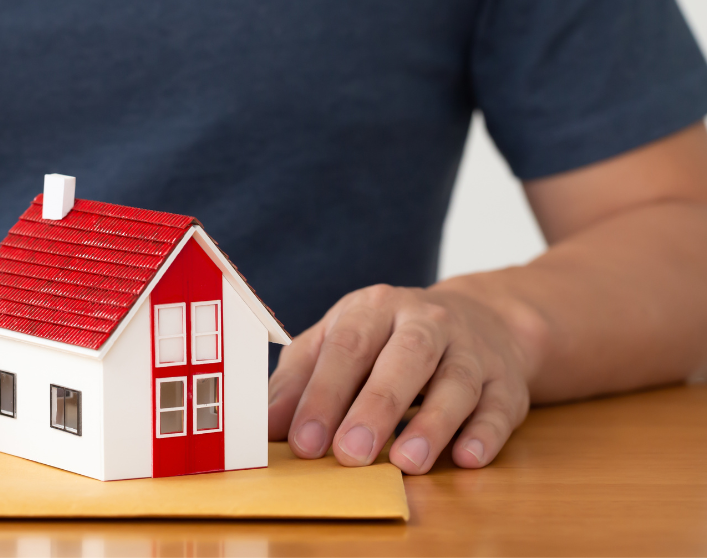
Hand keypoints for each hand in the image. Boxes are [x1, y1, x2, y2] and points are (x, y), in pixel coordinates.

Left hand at [267, 284, 531, 473]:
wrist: (477, 319)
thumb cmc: (386, 341)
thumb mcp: (335, 345)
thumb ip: (298, 383)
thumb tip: (263, 428)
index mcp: (374, 308)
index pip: (346, 347)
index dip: (324, 395)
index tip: (304, 442)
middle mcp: (427, 322)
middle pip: (404, 358)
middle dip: (376, 407)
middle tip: (350, 454)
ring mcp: (472, 350)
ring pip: (455, 383)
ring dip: (433, 424)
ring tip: (406, 462)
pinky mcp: (506, 383)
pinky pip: (500, 407)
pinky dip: (486, 434)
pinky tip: (467, 458)